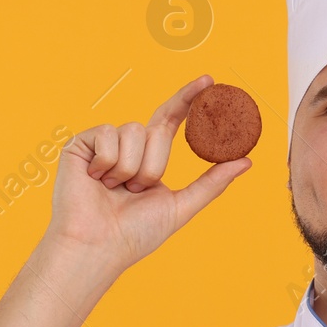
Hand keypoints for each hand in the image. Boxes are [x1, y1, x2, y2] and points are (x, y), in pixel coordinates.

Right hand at [46, 75, 251, 272]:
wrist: (98, 246)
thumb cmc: (135, 234)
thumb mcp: (181, 206)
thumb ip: (212, 182)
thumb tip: (245, 161)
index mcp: (149, 157)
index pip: (171, 119)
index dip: (188, 99)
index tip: (209, 80)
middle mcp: (128, 146)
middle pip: (157, 129)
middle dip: (153, 165)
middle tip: (135, 191)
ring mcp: (104, 143)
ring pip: (134, 130)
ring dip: (130, 168)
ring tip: (113, 189)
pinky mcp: (81, 143)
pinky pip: (108, 134)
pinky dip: (107, 163)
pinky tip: (95, 180)